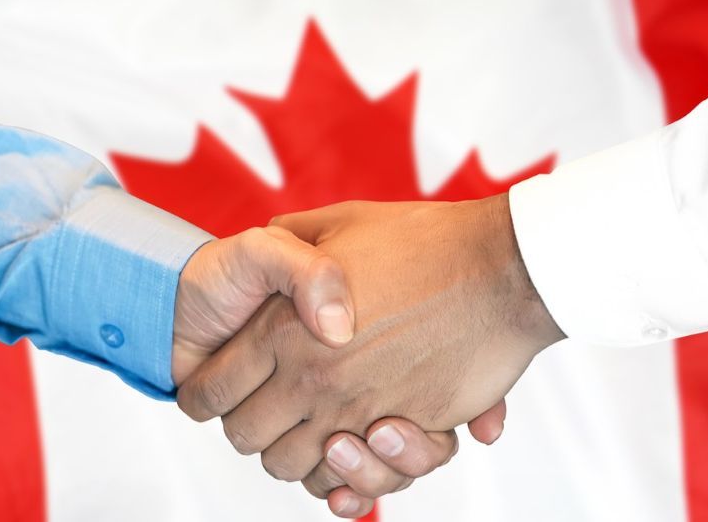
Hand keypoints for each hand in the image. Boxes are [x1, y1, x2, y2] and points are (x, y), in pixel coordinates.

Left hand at [177, 195, 563, 494]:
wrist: (503, 267)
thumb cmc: (425, 240)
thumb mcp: (339, 221)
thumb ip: (292, 242)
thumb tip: (269, 254)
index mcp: (283, 327)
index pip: (212, 389)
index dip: (203, 394)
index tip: (210, 392)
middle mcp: (314, 377)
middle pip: (246, 438)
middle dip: (246, 429)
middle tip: (261, 411)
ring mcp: (359, 409)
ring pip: (293, 468)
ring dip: (294, 456)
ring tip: (306, 430)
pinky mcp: (406, 431)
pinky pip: (354, 483)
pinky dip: (343, 485)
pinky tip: (343, 461)